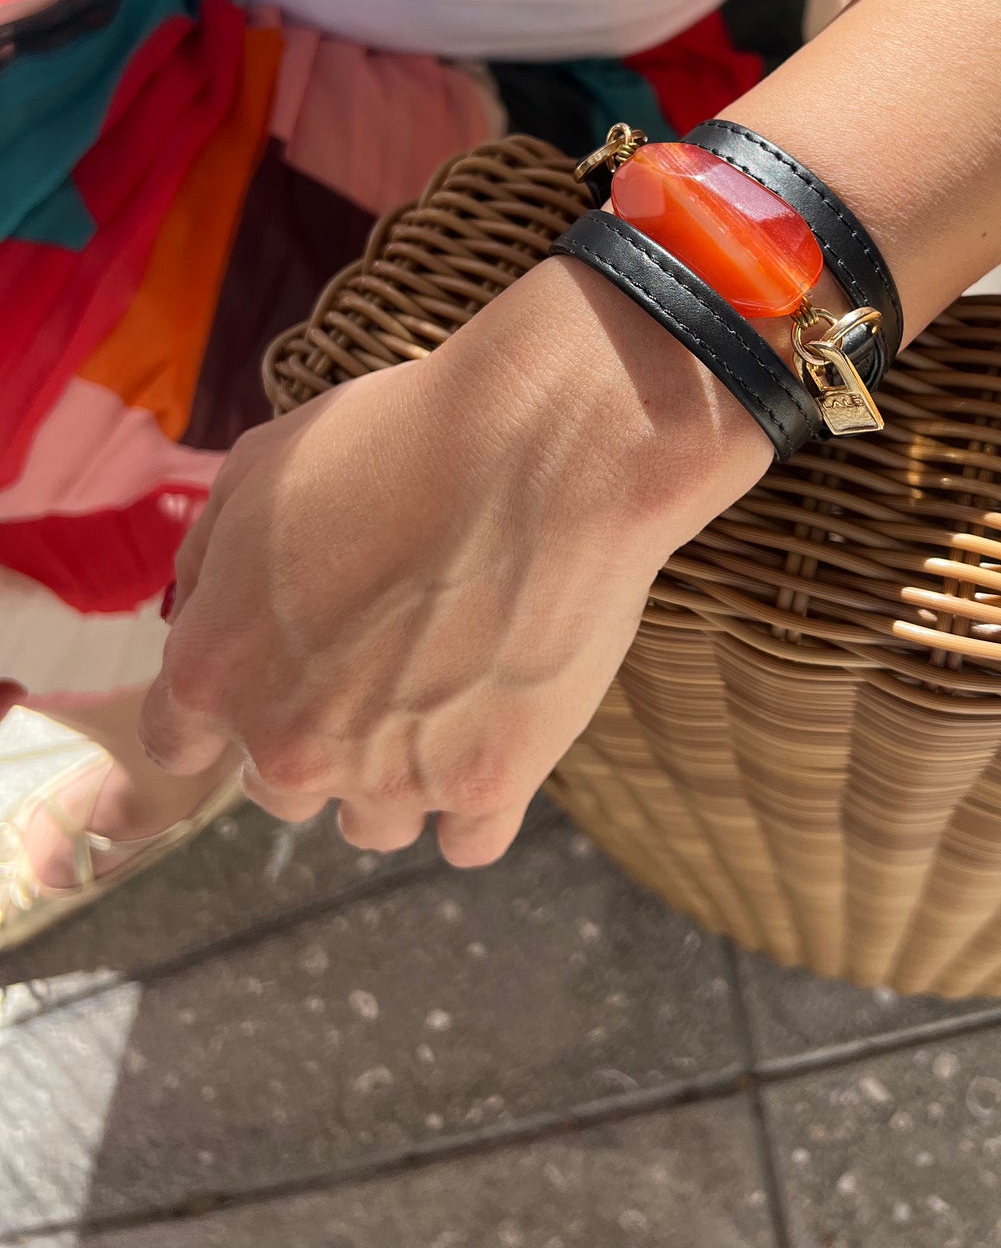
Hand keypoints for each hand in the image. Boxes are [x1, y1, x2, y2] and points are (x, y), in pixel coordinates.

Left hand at [138, 257, 768, 863]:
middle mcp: (290, 744)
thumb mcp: (260, 466)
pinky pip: (466, 841)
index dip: (228, 702)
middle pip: (280, 786)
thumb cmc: (400, 439)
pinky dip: (472, 798)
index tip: (271, 675)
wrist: (541, 448)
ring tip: (448, 689)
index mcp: (215, 668)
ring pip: (373, 821)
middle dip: (318, 732)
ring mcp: (391, 775)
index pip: (178, 739)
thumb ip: (209, 560)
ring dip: (396, 771)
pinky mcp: (489, 785)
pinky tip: (492, 733)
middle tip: (380, 658)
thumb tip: (204, 609)